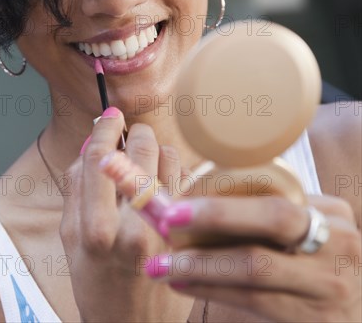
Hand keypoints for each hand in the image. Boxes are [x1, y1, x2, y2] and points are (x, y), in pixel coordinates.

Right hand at [59, 108, 189, 321]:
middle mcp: (135, 227)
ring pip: (169, 157)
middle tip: (129, 135)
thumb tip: (92, 143)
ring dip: (155, 151)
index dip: (106, 128)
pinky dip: (172, 170)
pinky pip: (186, 177)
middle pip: (141, 149)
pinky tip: (160, 182)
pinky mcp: (188, 230)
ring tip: (144, 164)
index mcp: (96, 230)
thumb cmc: (96, 283)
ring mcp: (167, 229)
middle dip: (135, 132)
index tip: (110, 115)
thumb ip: (77, 187)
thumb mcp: (69, 238)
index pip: (101, 158)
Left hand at [146, 194, 360, 321]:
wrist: (353, 314)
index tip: (180, 203)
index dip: (225, 197)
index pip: (274, 194)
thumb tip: (194, 196)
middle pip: (272, 218)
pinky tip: (184, 285)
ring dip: (201, 265)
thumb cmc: (311, 266)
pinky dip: (213, 291)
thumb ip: (265, 214)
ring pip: (256, 267)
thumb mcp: (302, 233)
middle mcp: (338, 242)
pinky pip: (256, 302)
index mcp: (331, 212)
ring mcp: (331, 284)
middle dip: (215, 216)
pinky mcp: (318, 320)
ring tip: (162, 264)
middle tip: (168, 220)